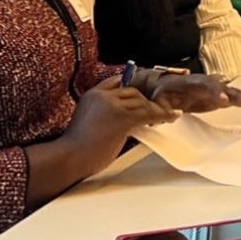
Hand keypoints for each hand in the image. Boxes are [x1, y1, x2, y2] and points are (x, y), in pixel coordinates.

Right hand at [61, 76, 179, 173]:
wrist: (69, 158)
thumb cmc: (77, 148)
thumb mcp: (88, 122)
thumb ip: (104, 114)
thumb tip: (125, 118)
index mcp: (93, 95)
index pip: (117, 81)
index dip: (132, 87)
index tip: (143, 94)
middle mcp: (103, 96)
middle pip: (132, 91)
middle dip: (145, 100)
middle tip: (156, 109)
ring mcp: (113, 105)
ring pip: (141, 101)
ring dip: (154, 109)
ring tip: (165, 115)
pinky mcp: (122, 118)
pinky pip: (148, 113)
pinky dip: (162, 115)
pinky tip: (171, 117)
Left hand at [151, 73, 240, 112]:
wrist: (167, 85)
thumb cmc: (163, 94)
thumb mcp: (158, 102)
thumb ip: (164, 109)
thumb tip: (173, 115)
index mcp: (193, 84)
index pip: (206, 87)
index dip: (215, 93)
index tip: (224, 100)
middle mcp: (209, 84)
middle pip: (226, 89)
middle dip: (239, 95)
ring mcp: (217, 89)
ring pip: (237, 92)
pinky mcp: (222, 96)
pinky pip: (240, 97)